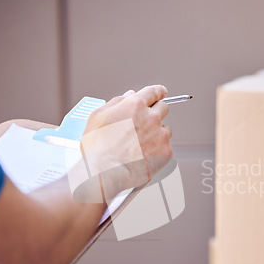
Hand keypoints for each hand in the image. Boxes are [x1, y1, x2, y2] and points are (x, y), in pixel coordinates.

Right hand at [73, 85, 172, 201]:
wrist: (104, 172)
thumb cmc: (97, 147)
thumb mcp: (98, 116)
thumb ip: (117, 102)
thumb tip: (129, 96)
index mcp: (135, 105)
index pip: (154, 92)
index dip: (158, 92)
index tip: (161, 93)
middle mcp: (151, 118)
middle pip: (163, 108)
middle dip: (156, 112)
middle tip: (146, 123)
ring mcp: (160, 135)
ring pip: (165, 129)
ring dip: (157, 133)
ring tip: (140, 145)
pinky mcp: (165, 152)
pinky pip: (166, 147)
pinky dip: (158, 150)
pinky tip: (144, 155)